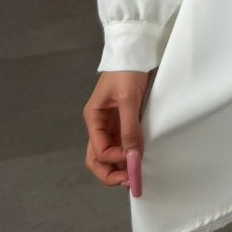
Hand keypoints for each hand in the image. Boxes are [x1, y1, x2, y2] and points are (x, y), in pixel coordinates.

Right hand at [83, 70, 152, 196]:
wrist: (135, 51)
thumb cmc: (127, 71)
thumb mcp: (127, 99)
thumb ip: (129, 128)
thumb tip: (132, 156)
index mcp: (93, 118)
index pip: (99, 150)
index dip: (114, 160)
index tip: (133, 163)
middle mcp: (99, 125)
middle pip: (97, 158)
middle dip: (110, 172)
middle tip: (130, 181)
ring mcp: (111, 124)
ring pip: (109, 154)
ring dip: (119, 167)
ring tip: (135, 175)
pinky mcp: (123, 122)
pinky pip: (121, 144)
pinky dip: (127, 155)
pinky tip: (138, 160)